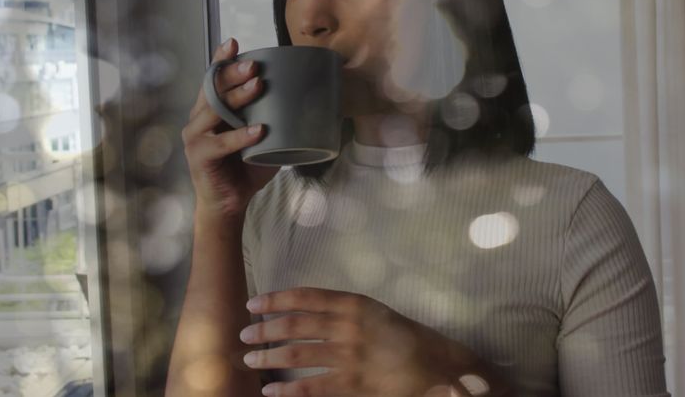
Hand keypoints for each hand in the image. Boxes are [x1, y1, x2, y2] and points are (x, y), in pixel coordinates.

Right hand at [181, 38, 278, 219]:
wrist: (229, 204)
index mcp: (210, 110)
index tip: (234, 43)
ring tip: (258, 86)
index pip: (212, 79)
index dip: (221, 59)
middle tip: (255, 67)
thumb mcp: (262, 138)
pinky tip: (258, 130)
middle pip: (212, 89)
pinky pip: (220, 142)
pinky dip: (240, 135)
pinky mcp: (199, 156)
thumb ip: (274, 119)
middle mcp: (198, 119)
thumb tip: (308, 101)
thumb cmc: (246, 168)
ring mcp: (195, 137)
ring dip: (237, 97)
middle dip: (233, 73)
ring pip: (214, 110)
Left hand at [239, 287, 508, 396]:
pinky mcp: (354, 385)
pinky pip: (312, 388)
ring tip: (249, 360)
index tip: (253, 302)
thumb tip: (307, 315)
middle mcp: (351, 326)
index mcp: (357, 304)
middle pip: (296, 325)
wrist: (441, 367)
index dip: (276, 299)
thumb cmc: (408, 340)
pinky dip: (288, 391)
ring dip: (269, 357)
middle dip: (265, 329)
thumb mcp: (377, 315)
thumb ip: (345, 314)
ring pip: (298, 356)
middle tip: (243, 334)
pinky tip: (270, 392)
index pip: (307, 296)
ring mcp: (351, 357)